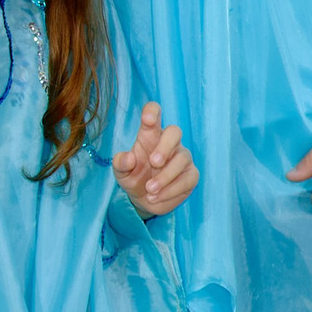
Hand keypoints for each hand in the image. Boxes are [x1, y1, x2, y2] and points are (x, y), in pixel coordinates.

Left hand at [112, 101, 196, 216]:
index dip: (153, 112)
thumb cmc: (133, 178)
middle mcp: (169, 143)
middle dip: (165, 146)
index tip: (148, 119)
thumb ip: (120, 163)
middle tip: (153, 162)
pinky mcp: (191, 175)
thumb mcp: (121, 173)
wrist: (144, 200)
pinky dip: (171, 190)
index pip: (154, 113)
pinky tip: (156, 197)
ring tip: (149, 189)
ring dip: (165, 176)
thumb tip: (128, 158)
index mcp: (149, 135)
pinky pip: (187, 179)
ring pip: (182, 159)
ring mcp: (182, 158)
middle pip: (175, 132)